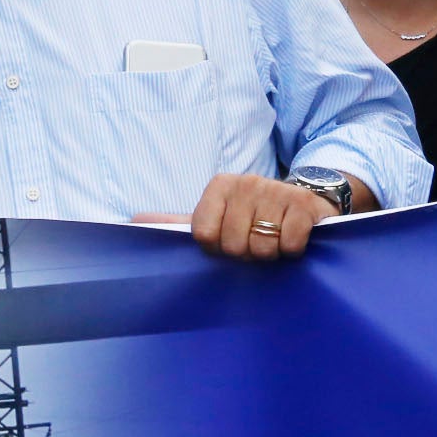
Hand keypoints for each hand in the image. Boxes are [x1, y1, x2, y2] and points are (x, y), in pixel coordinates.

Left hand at [190, 174, 335, 260]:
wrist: (301, 203)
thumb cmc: (252, 216)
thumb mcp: (214, 217)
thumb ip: (176, 222)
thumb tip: (134, 221)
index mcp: (219, 186)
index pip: (205, 235)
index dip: (217, 248)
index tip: (227, 240)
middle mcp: (246, 183)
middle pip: (233, 245)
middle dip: (246, 253)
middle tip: (254, 241)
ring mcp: (275, 191)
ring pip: (262, 247)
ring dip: (269, 253)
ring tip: (273, 239)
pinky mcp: (302, 204)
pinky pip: (289, 244)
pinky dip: (290, 250)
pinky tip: (291, 237)